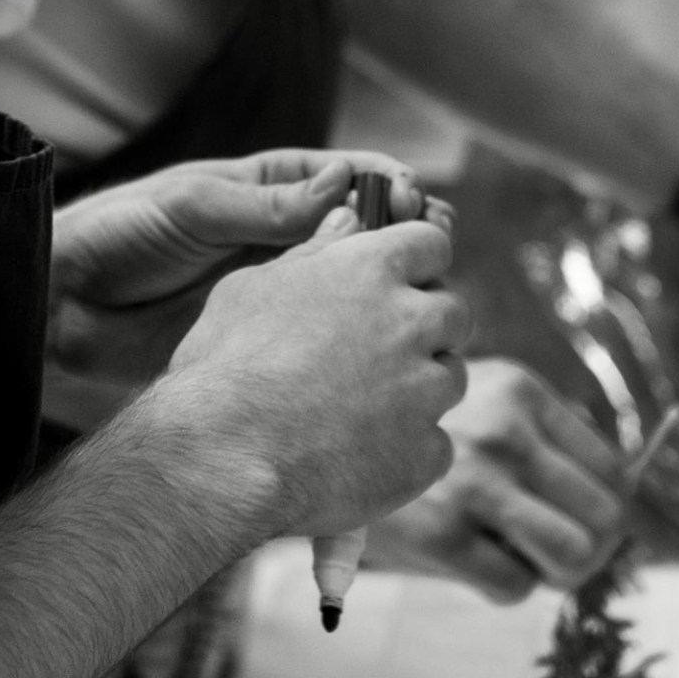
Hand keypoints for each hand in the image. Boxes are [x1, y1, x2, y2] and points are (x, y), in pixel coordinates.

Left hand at [47, 149, 428, 408]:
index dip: (391, 186)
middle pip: (372, 236)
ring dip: (396, 296)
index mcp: (271, 189)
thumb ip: (263, 206)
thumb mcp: (190, 208)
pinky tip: (385, 356)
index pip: (352, 178)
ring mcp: (285, 293)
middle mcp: (287, 238)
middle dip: (410, 239)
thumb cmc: (119, 236)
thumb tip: (343, 187)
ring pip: (361, 293)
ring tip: (421, 303)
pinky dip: (363, 346)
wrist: (64, 306)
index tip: (415, 199)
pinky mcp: (273, 343)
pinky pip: (330, 342)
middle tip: (434, 250)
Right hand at [161, 202, 468, 543]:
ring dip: (421, 387)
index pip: (432, 243)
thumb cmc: (225, 365)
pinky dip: (408, 449)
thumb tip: (346, 220)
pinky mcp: (423, 453)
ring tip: (362, 407)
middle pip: (455, 312)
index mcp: (370, 269)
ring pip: (451, 379)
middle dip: (428, 327)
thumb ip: (312, 252)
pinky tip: (361, 454)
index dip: (417, 261)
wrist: (223, 458)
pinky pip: (436, 444)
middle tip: (380, 350)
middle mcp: (409, 323)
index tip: (397, 281)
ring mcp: (423, 391)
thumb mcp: (252, 287)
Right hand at [363, 358, 624, 599]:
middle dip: (588, 547)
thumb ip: (545, 431)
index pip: (616, 468)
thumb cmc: (416, 425)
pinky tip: (474, 561)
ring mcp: (473, 482)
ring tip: (523, 559)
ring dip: (553, 571)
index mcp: (522, 391)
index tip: (580, 518)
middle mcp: (504, 431)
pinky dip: (503, 585)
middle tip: (556, 550)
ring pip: (573, 555)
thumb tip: (627, 488)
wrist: (319, 432)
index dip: (607, 506)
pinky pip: (514, 586)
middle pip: (607, 517)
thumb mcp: (483, 394)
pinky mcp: (439, 534)